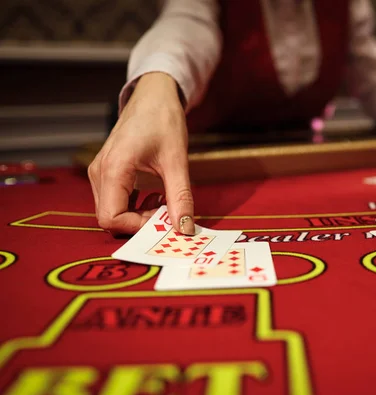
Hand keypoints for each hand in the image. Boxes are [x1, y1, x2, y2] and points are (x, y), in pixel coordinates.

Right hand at [88, 72, 194, 235]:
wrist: (153, 96)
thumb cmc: (162, 119)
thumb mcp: (176, 160)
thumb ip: (180, 197)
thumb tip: (186, 228)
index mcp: (112, 169)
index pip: (111, 218)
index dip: (138, 227)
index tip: (165, 220)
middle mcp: (99, 173)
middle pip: (110, 217)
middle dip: (141, 222)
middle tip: (168, 212)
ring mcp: (100, 172)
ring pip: (113, 211)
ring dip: (139, 214)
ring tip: (164, 200)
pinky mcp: (107, 172)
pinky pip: (115, 200)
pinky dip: (136, 205)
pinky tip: (156, 194)